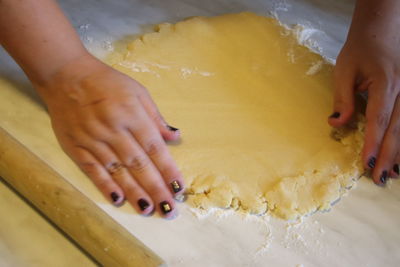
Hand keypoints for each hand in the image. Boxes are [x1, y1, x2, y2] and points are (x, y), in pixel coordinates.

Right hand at [37, 54, 183, 217]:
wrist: (65, 75)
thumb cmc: (107, 82)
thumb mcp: (138, 91)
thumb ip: (156, 117)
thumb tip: (175, 137)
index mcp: (132, 115)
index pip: (155, 149)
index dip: (168, 170)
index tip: (179, 189)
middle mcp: (114, 130)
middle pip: (139, 164)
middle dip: (156, 188)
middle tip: (169, 209)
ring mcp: (93, 140)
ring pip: (117, 171)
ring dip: (134, 193)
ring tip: (148, 210)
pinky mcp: (75, 146)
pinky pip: (92, 170)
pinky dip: (105, 186)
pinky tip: (118, 200)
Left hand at [329, 30, 399, 184]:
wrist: (383, 29)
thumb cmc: (361, 48)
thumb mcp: (345, 69)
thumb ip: (342, 98)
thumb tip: (336, 124)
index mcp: (385, 84)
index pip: (379, 119)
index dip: (373, 142)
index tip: (367, 162)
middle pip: (397, 129)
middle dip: (388, 155)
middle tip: (378, 179)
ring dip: (399, 153)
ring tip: (391, 175)